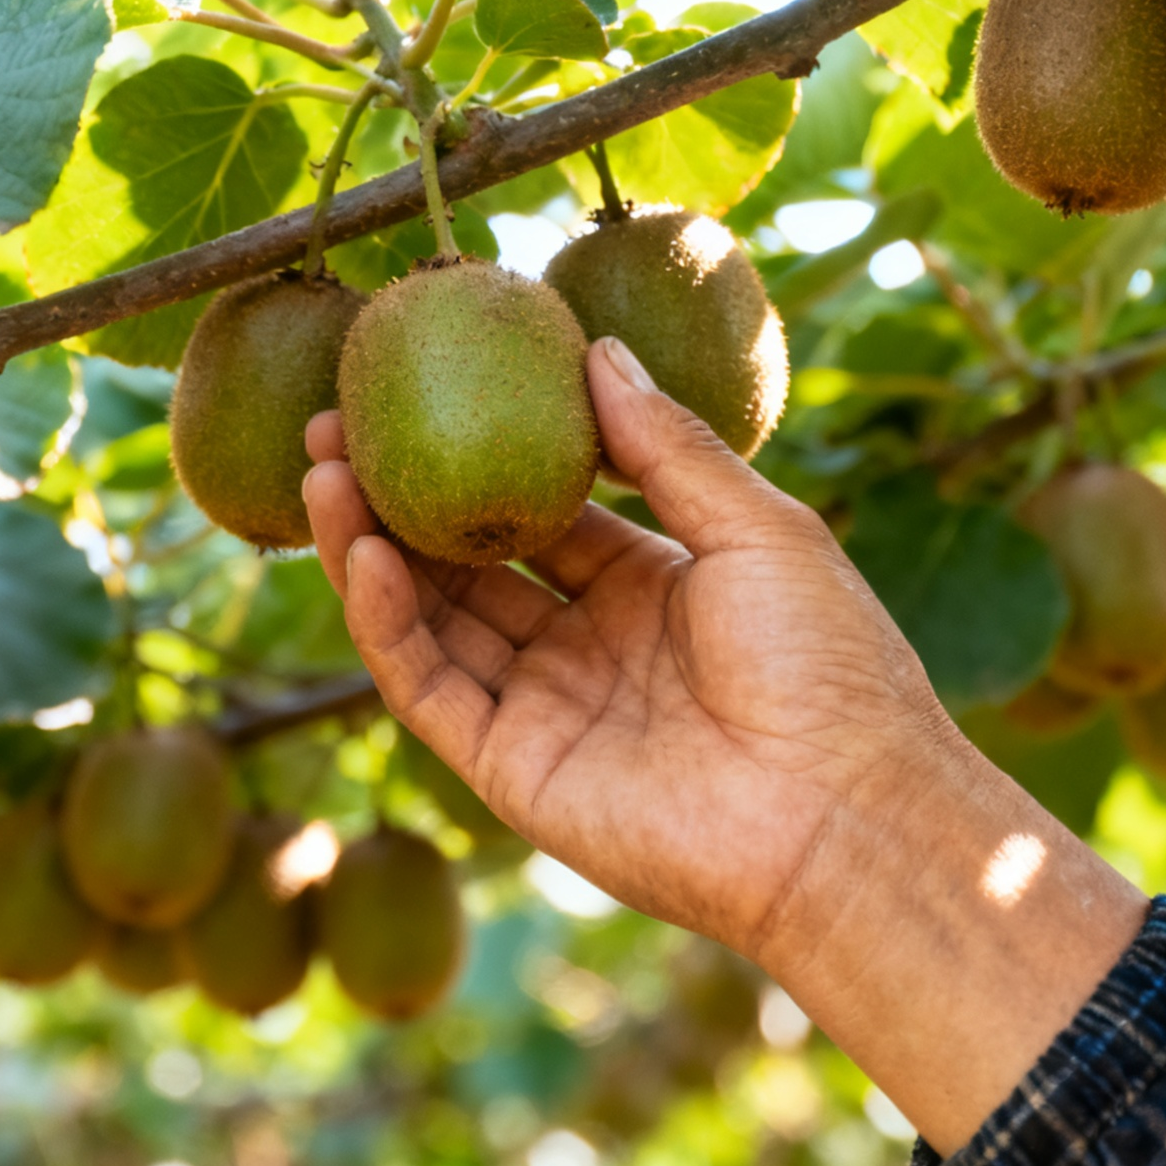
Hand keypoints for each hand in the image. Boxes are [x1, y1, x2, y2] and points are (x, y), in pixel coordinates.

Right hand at [305, 337, 1145, 1152]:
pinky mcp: (511, 769)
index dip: (481, 451)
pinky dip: (385, 621)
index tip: (425, 387)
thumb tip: (595, 349)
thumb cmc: (829, 667)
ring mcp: (546, 709)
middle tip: (335, 421)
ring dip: (370, 545)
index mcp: (654, 589)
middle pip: (469, 559)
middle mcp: (590, 647)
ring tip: (322, 467)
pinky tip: (359, 551)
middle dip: (400, 493)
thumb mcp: (758, 528)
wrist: (843, 816)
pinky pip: (429, 685)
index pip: (543, 509)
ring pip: (432, 617)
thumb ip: (667, 447)